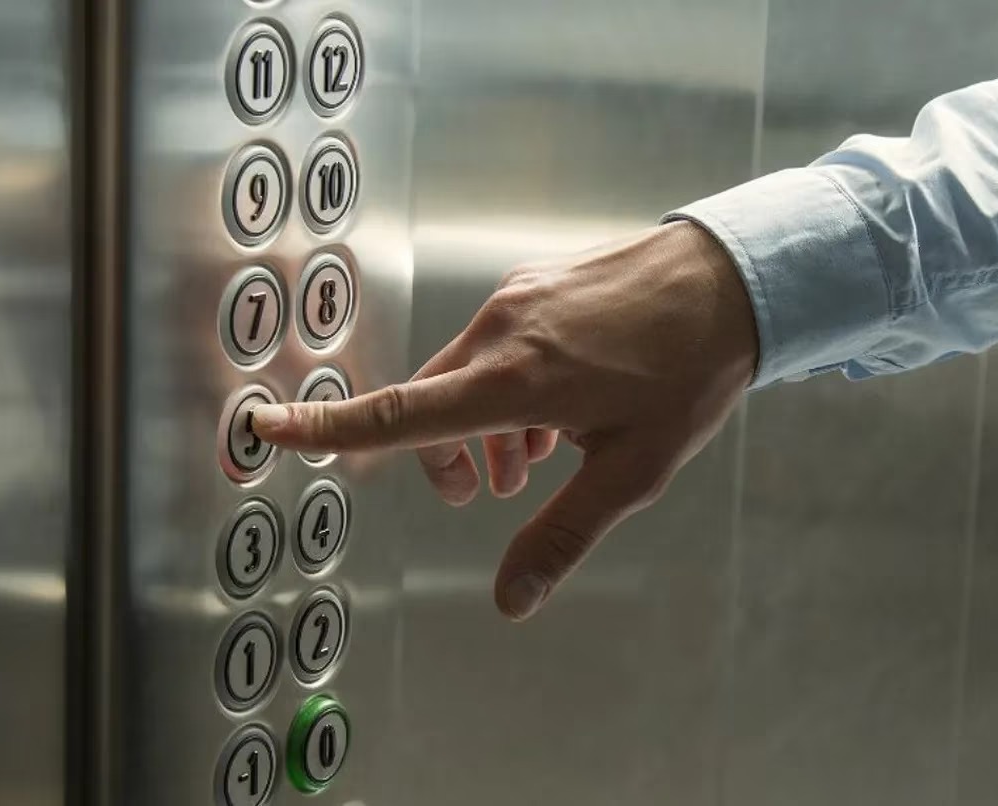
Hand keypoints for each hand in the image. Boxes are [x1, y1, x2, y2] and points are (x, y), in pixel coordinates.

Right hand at [251, 221, 758, 619]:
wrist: (730, 277)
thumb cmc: (687, 375)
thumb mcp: (631, 471)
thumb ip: (563, 534)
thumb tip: (510, 600)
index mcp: (514, 380)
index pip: (400, 413)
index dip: (327, 427)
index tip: (267, 426)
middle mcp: (500, 332)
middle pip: (429, 404)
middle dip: (440, 456)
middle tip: (485, 495)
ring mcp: (516, 300)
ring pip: (463, 374)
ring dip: (478, 425)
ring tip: (533, 461)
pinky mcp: (534, 284)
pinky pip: (493, 344)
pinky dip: (502, 387)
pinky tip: (555, 413)